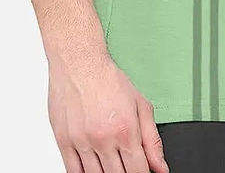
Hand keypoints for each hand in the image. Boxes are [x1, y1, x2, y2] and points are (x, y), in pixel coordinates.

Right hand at [48, 54, 168, 172]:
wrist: (80, 63)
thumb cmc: (109, 80)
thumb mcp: (140, 106)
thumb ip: (152, 140)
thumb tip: (161, 168)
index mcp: (126, 130)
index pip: (138, 171)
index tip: (142, 172)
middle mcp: (103, 139)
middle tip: (126, 164)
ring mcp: (82, 142)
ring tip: (111, 163)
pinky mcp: (64, 141)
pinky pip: (73, 172)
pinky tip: (93, 169)